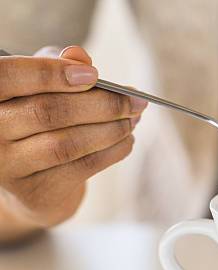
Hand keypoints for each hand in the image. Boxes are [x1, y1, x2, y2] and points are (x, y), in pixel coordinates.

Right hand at [0, 46, 146, 242]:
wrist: (33, 180)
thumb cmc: (37, 118)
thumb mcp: (41, 85)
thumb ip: (56, 65)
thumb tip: (79, 56)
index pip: (8, 76)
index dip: (52, 73)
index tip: (94, 75)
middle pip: (48, 112)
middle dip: (101, 104)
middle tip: (134, 100)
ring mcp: (9, 167)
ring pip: (68, 144)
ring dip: (111, 130)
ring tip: (133, 119)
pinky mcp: (35, 193)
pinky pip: (82, 167)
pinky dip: (113, 151)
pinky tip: (127, 140)